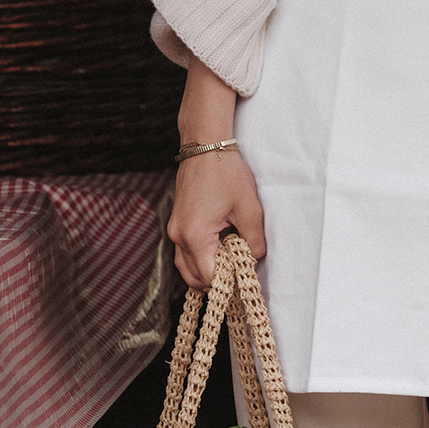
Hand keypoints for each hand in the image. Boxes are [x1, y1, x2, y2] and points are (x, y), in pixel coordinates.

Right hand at [167, 58, 266, 290]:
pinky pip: (184, 252)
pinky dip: (199, 258)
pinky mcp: (176, 222)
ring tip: (230, 264)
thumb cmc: (226, 173)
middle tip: (239, 274)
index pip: (210, 277)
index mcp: (196, 236)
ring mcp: (174, 229)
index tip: (245, 281)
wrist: (205, 145)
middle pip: (194, 278)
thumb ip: (254, 242)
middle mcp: (178, 236)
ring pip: (185, 267)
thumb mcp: (249, 210)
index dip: (229, 283)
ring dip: (206, 272)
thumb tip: (253, 260)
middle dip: (217, 281)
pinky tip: (220, 250)